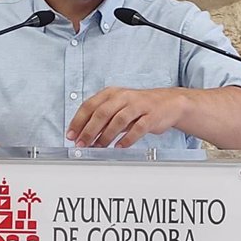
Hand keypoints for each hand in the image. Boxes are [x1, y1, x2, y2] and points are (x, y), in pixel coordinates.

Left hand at [66, 87, 183, 147]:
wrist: (169, 102)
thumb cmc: (139, 107)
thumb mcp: (118, 107)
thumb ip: (102, 119)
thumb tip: (84, 136)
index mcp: (112, 93)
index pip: (89, 105)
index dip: (78, 121)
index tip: (71, 135)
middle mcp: (123, 96)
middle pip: (102, 113)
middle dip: (89, 130)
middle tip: (82, 144)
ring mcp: (138, 105)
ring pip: (118, 120)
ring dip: (106, 136)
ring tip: (99, 147)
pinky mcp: (151, 115)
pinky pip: (138, 128)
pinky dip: (127, 139)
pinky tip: (120, 147)